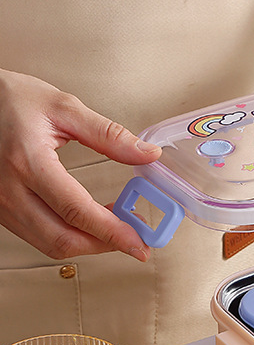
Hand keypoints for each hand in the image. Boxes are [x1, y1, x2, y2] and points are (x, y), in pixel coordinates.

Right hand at [0, 69, 160, 261]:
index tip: (139, 242)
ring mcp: (2, 204)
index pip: (77, 211)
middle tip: (136, 240)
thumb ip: (108, 134)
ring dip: (89, 245)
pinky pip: (39, 237)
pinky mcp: (1, 210)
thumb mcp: (61, 107)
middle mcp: (9, 190)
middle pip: (64, 239)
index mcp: (26, 161)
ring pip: (51, 245)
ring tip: (118, 231)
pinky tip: (90, 225)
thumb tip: (148, 154)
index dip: (113, 232)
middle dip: (105, 245)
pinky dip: (70, 238)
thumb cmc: (7, 99)